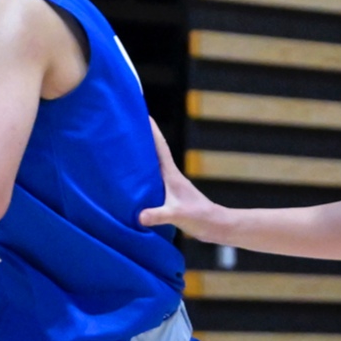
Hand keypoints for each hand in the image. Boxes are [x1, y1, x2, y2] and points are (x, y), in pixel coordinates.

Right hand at [136, 121, 228, 239]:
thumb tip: (139, 217)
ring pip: (153, 167)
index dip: (152, 131)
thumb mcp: (177, 215)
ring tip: (126, 151)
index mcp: (171, 175)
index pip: (160, 148)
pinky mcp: (170, 196)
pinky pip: (152, 182)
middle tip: (129, 127)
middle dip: (143, 140)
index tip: (143, 115)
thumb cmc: (200, 217)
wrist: (215, 226)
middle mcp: (170, 177)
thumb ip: (158, 215)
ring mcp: (170, 186)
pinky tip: (133, 182)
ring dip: (142, 158)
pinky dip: (142, 178)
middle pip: (154, 153)